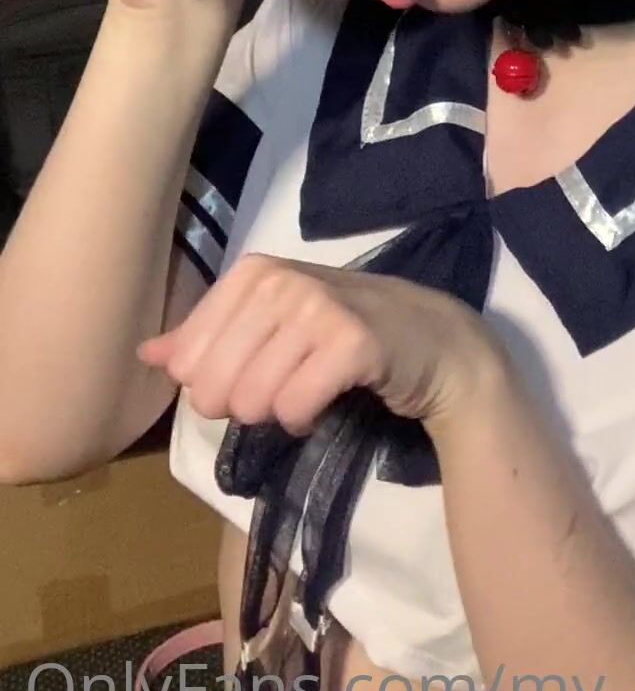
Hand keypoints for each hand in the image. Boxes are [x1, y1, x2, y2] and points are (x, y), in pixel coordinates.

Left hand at [137, 253, 504, 438]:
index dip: (212, 384)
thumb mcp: (269, 324)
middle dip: (241, 405)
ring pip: (254, 400)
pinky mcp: (351, 343)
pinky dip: (304, 418)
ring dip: (277, 413)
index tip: (250, 374)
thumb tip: (147, 354)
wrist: (431, 341)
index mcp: (254, 272)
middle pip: (215, 384)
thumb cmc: (341, 331)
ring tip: (305, 391)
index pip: (189, 358)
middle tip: (279, 392)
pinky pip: (294, 406)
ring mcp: (318, 308)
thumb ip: (205, 338)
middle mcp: (282, 280)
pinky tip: (325, 402)